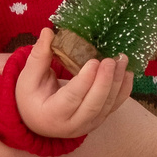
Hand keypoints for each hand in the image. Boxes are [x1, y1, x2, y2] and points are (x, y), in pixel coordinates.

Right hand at [13, 27, 133, 139]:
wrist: (36, 120)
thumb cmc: (31, 97)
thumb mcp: (28, 78)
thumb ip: (39, 56)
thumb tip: (48, 32)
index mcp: (51, 115)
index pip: (71, 99)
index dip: (84, 81)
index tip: (94, 61)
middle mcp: (72, 125)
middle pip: (93, 106)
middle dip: (105, 82)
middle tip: (111, 60)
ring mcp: (87, 125)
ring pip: (107, 107)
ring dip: (117, 83)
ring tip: (122, 60)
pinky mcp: (98, 120)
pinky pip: (114, 107)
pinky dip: (124, 90)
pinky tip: (128, 73)